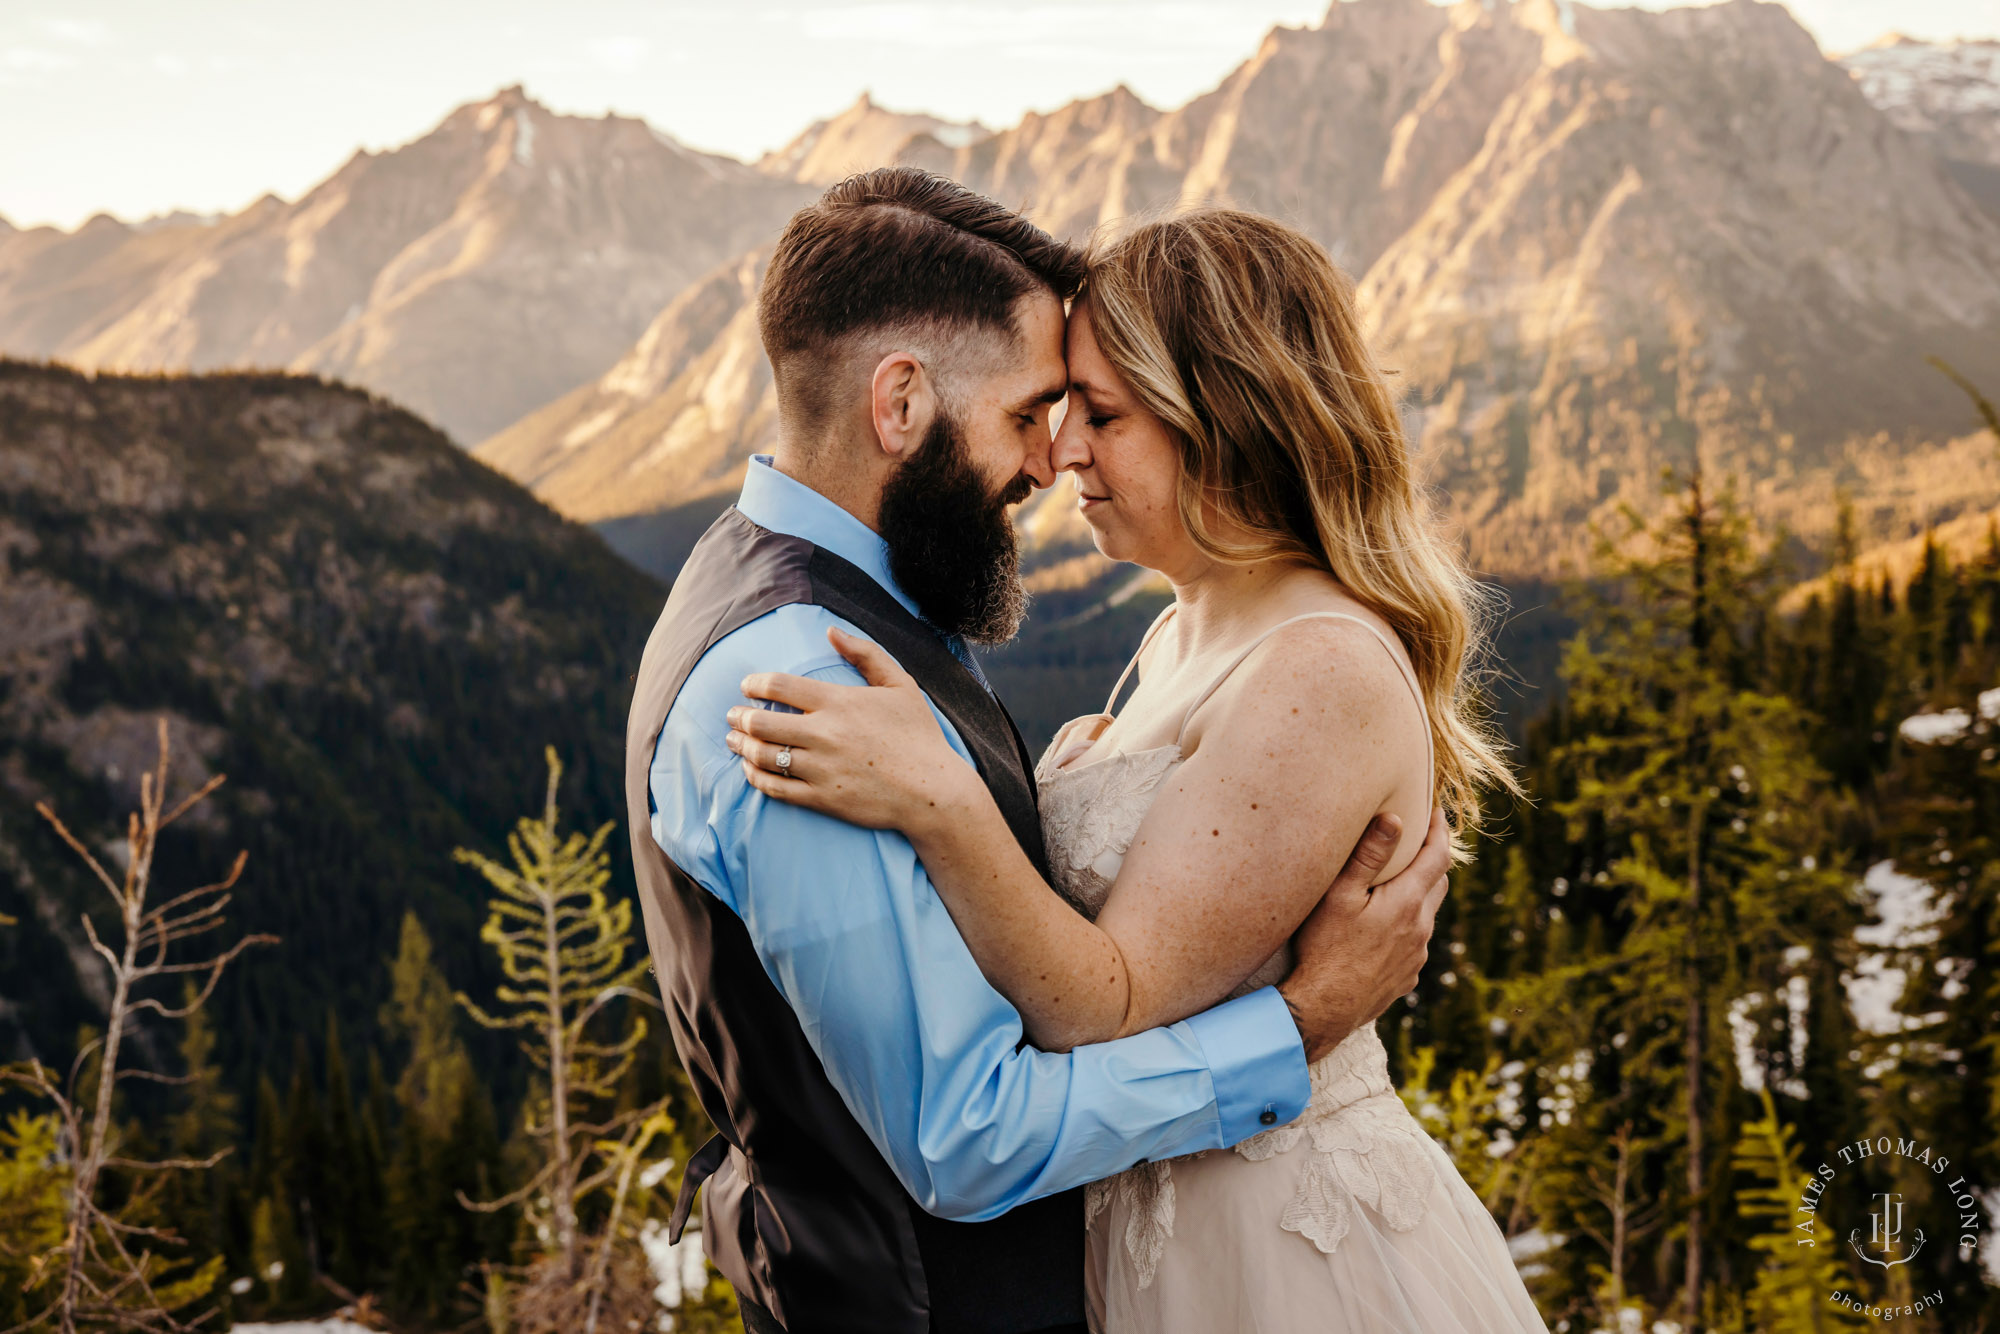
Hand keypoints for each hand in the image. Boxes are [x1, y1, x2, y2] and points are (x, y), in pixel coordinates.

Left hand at [725, 627, 979, 830]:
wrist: (933, 791)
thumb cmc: (919, 736)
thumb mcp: (901, 684)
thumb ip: (865, 653)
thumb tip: (831, 631)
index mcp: (838, 702)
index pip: (779, 686)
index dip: (754, 684)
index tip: (747, 686)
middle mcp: (823, 734)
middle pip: (761, 722)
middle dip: (739, 717)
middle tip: (732, 715)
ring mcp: (820, 768)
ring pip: (763, 755)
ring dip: (741, 746)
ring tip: (734, 741)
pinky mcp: (821, 798)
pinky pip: (775, 788)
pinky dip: (755, 777)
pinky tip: (751, 770)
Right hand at [1276, 808, 1451, 1061]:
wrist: (1324, 1009)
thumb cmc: (1325, 948)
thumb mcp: (1340, 895)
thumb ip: (1368, 856)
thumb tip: (1395, 818)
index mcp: (1408, 903)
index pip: (1438, 857)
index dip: (1441, 831)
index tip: (1437, 812)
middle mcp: (1421, 929)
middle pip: (1438, 884)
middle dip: (1432, 860)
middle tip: (1416, 843)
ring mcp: (1416, 957)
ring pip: (1427, 915)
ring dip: (1419, 895)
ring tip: (1395, 885)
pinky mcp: (1407, 977)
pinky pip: (1415, 943)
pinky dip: (1407, 926)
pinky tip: (1382, 929)